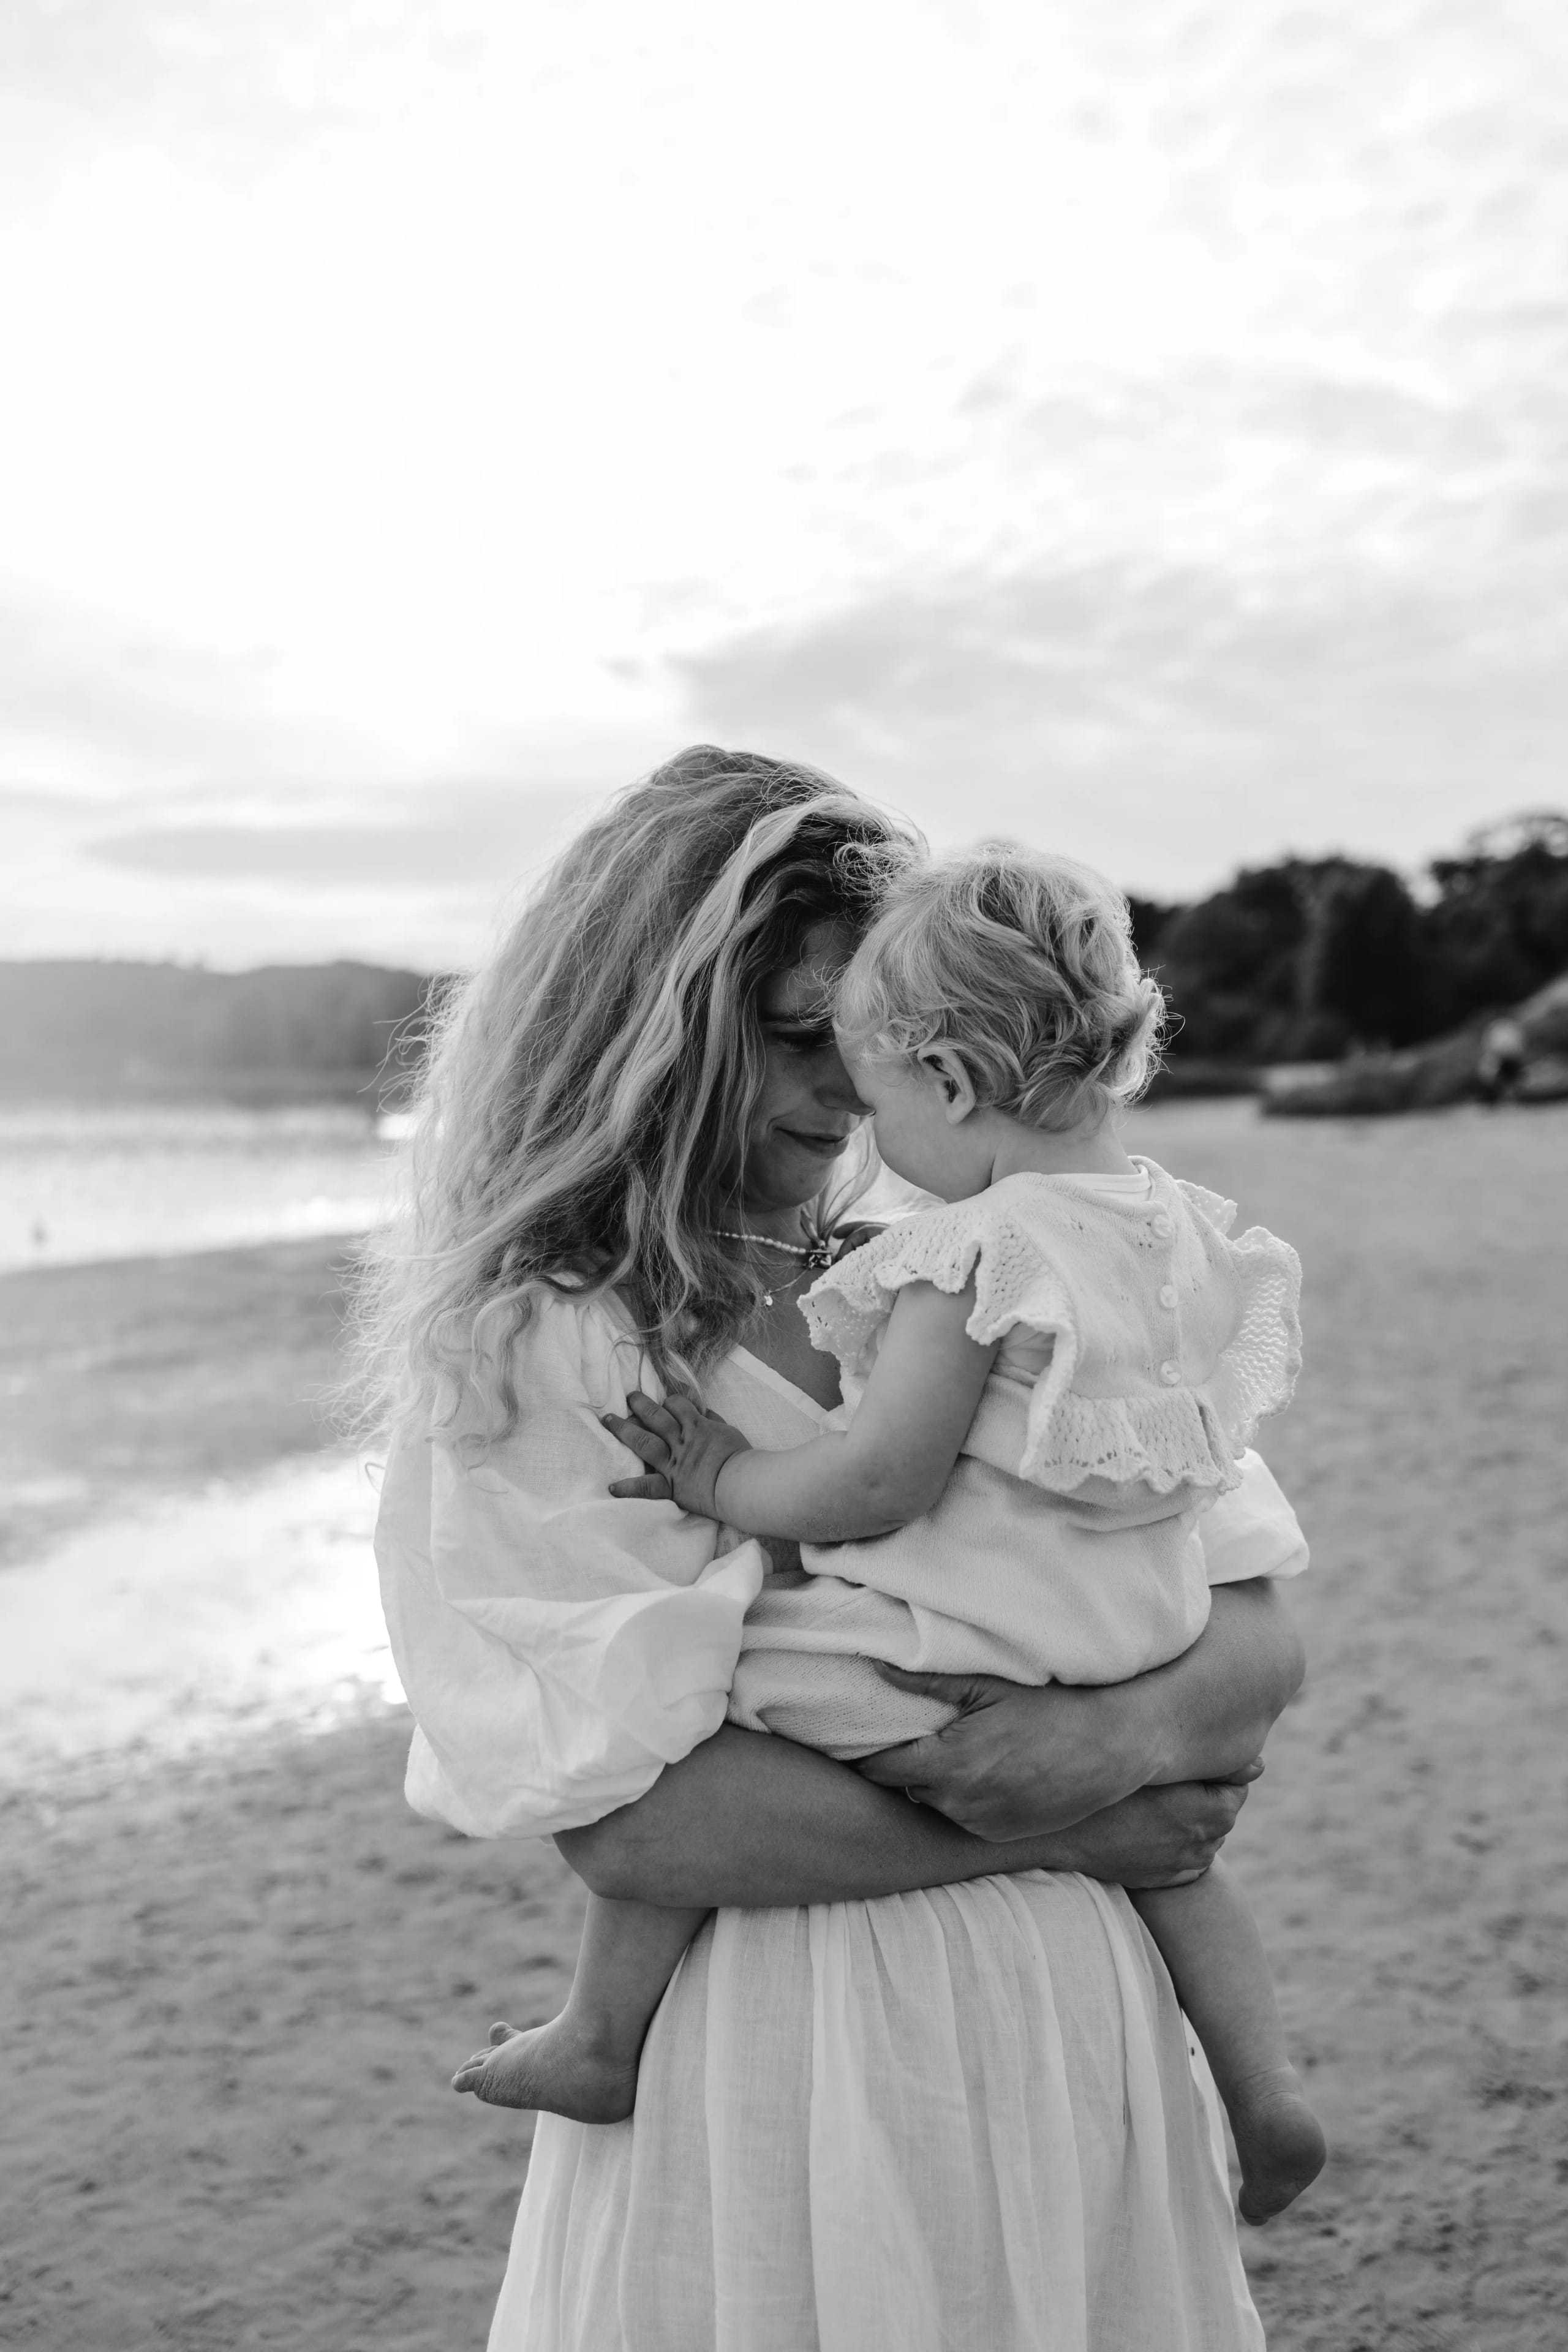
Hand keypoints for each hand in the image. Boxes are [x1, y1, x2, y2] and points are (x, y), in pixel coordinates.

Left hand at [602, 1390, 751, 1518]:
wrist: (741, 1483)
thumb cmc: (740, 1457)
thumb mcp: (728, 1430)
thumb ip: (713, 1419)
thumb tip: (702, 1408)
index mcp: (697, 1426)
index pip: (677, 1405)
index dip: (668, 1401)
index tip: (662, 1400)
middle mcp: (681, 1441)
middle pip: (656, 1417)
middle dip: (640, 1405)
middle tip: (628, 1398)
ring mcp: (674, 1463)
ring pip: (645, 1442)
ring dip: (624, 1430)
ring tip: (608, 1420)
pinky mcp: (672, 1486)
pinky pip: (647, 1486)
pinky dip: (630, 1487)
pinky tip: (612, 1487)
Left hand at [855, 1664, 1217, 1840]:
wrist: (1112, 1749)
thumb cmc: (1050, 1709)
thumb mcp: (988, 1686)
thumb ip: (927, 1681)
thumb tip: (873, 1666)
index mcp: (950, 1764)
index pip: (880, 1769)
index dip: (868, 1754)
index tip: (861, 1736)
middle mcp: (960, 1804)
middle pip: (904, 1787)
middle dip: (902, 1765)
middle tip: (910, 1736)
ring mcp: (982, 1825)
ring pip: (934, 1805)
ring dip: (934, 1783)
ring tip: (952, 1750)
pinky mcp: (1002, 1837)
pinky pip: (964, 1819)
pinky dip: (963, 1800)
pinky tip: (983, 1772)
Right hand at [1044, 1778, 1256, 1888]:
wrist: (1060, 1833)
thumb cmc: (1108, 1785)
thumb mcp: (1161, 1764)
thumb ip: (1217, 1763)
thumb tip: (1260, 1765)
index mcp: (1214, 1811)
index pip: (1238, 1784)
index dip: (1212, 1768)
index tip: (1184, 1760)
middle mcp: (1206, 1843)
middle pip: (1220, 1810)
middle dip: (1203, 1793)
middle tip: (1165, 1777)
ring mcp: (1185, 1865)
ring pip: (1202, 1833)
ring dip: (1189, 1817)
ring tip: (1152, 1800)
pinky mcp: (1165, 1879)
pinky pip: (1183, 1856)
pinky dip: (1174, 1841)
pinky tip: (1146, 1826)